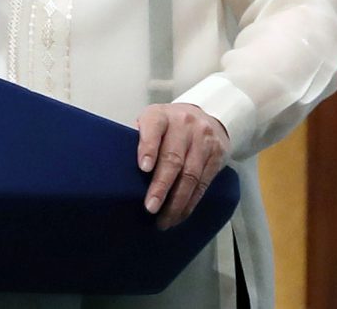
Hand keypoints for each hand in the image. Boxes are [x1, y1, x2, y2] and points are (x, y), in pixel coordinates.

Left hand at [135, 103, 230, 229]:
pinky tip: (180, 214)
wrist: (205, 117)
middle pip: (173, 158)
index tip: (143, 168)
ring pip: (190, 175)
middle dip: (161, 187)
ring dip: (176, 202)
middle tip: (151, 207)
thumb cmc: (169, 126)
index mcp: (161, 116)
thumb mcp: (151, 123)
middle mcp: (184, 124)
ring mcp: (203, 138)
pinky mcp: (217, 154)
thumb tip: (119, 171)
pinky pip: (203, 183)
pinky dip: (190, 202)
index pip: (153, 128)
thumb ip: (138, 140)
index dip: (148, 147)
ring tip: (164, 220)